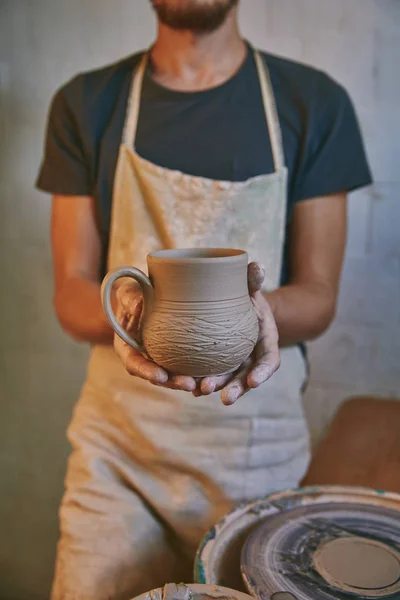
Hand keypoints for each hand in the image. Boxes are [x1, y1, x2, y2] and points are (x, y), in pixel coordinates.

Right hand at [113, 282, 196, 391]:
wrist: (148, 292)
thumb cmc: (134, 292)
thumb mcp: (127, 292)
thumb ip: (129, 298)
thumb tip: (137, 306)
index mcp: (127, 347)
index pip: (134, 364)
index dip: (146, 372)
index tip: (160, 376)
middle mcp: (143, 357)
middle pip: (156, 376)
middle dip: (172, 382)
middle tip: (189, 384)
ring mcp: (159, 358)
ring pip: (173, 375)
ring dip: (186, 381)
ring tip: (203, 384)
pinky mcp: (175, 355)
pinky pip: (185, 366)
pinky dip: (196, 372)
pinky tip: (211, 374)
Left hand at [193, 262, 279, 404]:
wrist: (236, 304)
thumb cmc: (246, 295)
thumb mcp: (251, 287)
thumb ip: (252, 280)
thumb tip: (256, 266)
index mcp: (265, 342)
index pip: (269, 361)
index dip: (263, 373)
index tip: (254, 381)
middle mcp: (252, 357)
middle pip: (247, 378)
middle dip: (236, 388)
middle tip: (224, 398)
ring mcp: (235, 363)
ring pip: (227, 380)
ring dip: (216, 387)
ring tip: (201, 391)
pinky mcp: (219, 363)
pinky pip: (211, 374)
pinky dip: (200, 382)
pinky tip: (189, 387)